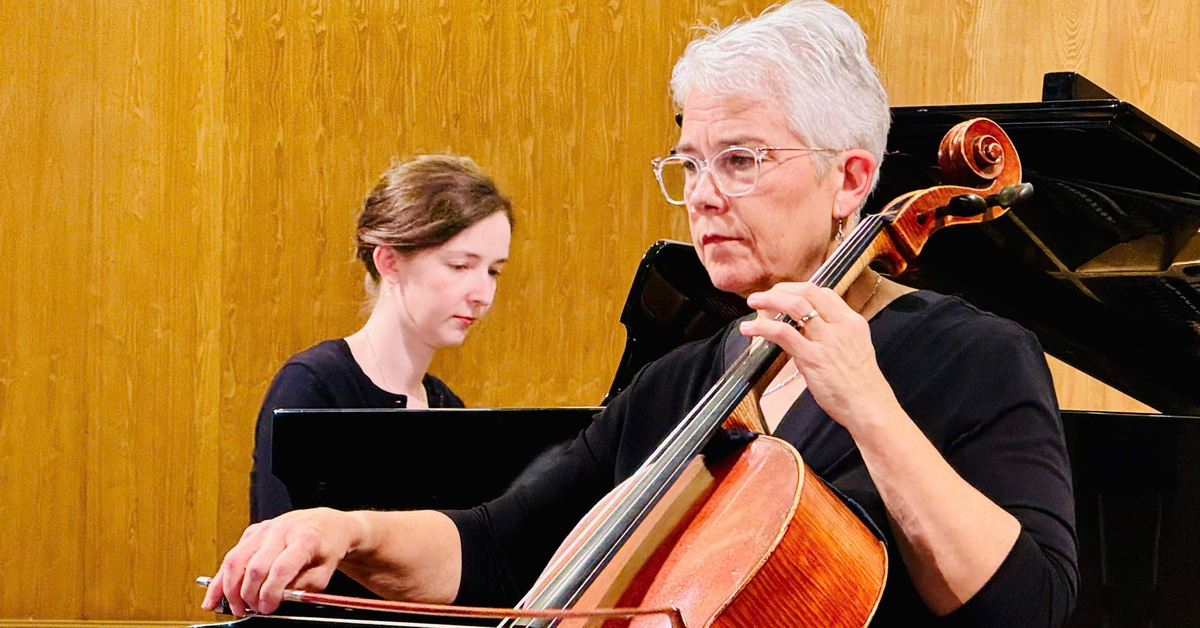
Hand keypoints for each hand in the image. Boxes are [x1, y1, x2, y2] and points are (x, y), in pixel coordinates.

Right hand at [201, 507, 357, 615]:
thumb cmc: (327, 547)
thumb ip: (302, 588)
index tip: (268, 608)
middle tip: (253, 610)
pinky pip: (232, 555)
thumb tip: (275, 600)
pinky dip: (221, 578)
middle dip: (249, 594)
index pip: (281, 569)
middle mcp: (281, 531)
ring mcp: (264, 529)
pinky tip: (214, 596)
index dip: (270, 593)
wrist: (327, 524)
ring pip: (236, 559)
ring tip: (235, 607)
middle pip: (254, 566)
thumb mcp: (325, 572)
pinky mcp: (253, 531)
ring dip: (230, 588)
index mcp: (305, 539)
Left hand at [739, 282, 896, 431]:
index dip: (798, 290)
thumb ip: (833, 335)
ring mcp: (828, 340)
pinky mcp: (813, 358)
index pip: (824, 292)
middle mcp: (841, 325)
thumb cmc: (860, 385)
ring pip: (795, 305)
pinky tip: (749, 329)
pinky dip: (762, 327)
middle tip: (764, 296)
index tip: (783, 296)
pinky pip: (783, 333)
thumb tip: (805, 329)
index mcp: (852, 321)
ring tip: (754, 302)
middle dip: (781, 290)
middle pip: (808, 291)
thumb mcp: (854, 349)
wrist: (870, 407)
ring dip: (769, 300)